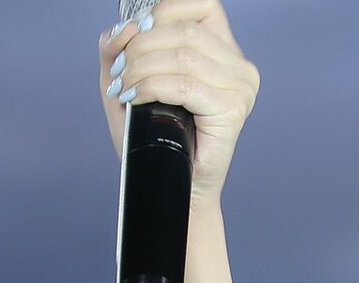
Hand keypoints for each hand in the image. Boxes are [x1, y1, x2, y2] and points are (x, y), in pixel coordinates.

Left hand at [98, 1, 259, 204]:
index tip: (134, 36)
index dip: (164, 11)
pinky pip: (185, 85)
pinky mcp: (232, 109)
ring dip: (142, 67)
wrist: (169, 189)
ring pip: (184, 56)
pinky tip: (133, 98)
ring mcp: (241, 86)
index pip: (201, 6)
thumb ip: (121, 52)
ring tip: (121, 87)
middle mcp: (239, 66)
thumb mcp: (130, 86)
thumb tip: (126, 27)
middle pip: (186, 30)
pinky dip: (152, 87)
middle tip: (118, 71)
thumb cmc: (154, 142)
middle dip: (143, 46)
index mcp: (224, 52)